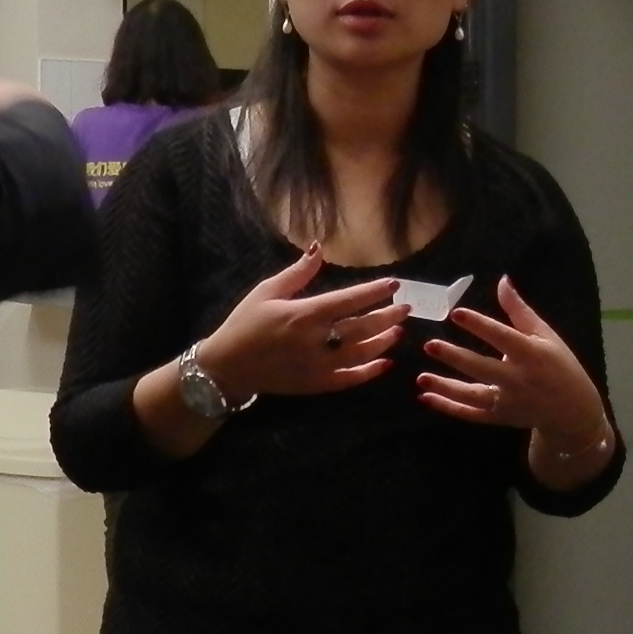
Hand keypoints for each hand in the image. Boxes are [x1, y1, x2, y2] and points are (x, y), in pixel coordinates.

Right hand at [195, 247, 407, 400]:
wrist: (227, 366)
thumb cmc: (245, 324)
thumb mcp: (266, 292)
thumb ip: (297, 273)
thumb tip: (318, 248)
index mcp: (304, 314)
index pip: (348, 301)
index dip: (374, 292)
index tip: (394, 284)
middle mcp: (315, 341)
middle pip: (361, 327)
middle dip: (387, 316)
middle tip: (406, 308)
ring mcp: (317, 366)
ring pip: (360, 354)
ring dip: (382, 342)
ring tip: (397, 331)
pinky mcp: (316, 385)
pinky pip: (349, 380)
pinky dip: (369, 372)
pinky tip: (384, 363)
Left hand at [417, 274, 606, 440]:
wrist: (571, 409)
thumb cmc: (558, 364)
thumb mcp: (545, 334)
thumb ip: (519, 311)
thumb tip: (502, 281)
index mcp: (532, 354)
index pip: (502, 337)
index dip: (479, 325)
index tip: (456, 313)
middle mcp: (518, 379)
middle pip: (482, 368)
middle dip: (455, 357)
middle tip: (429, 345)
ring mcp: (507, 402)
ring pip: (472, 395)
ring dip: (445, 387)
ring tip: (421, 377)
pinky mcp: (499, 418)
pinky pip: (470, 414)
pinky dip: (448, 407)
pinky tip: (426, 397)